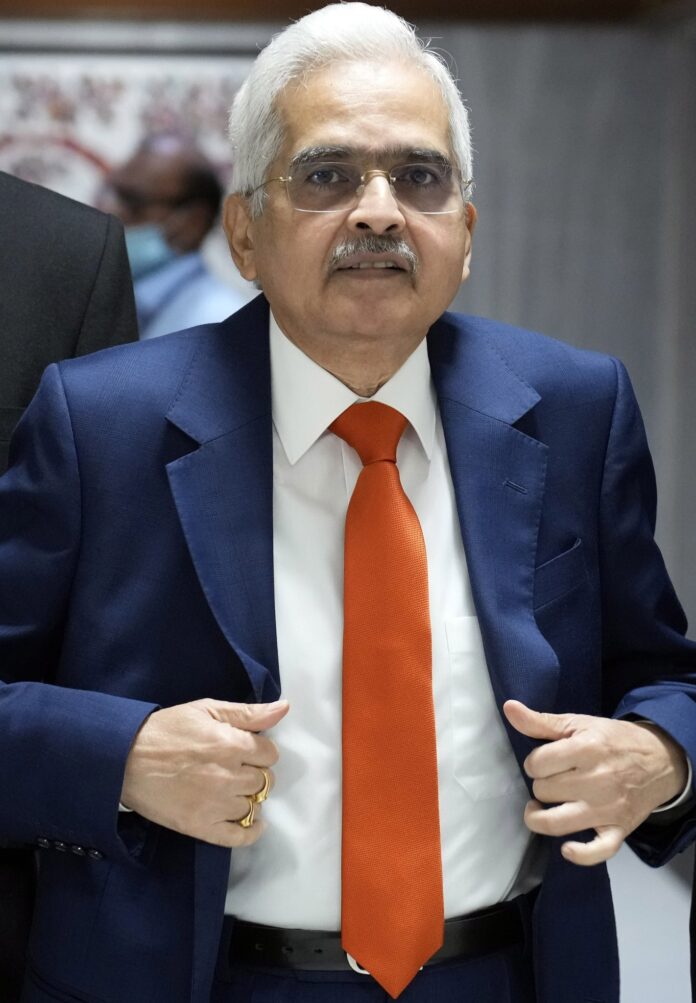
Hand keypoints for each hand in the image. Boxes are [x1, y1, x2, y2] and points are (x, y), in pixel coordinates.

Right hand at [121, 698, 288, 847]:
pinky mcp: (201, 826)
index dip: (259, 750)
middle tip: (235, 767)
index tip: (245, 750)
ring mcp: (216, 805)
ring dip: (247, 797)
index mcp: (232, 744)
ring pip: (253, 806)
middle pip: (264, 780)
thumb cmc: (166, 729)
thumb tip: (284, 708)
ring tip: (231, 788)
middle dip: (254, 772)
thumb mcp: (207, 710)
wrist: (124, 759)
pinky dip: (251, 832)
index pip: (270, 754)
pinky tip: (253, 823)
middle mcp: (229, 776)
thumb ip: (248, 713)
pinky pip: (239, 837)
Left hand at [503, 700, 687, 865]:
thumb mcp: (578, 724)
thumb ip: (540, 721)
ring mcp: (608, 809)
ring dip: (540, 817)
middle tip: (552, 779)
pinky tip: (566, 848)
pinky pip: (596, 852)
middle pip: (544, 791)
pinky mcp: (619, 831)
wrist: (659, 760)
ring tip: (540, 807)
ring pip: (556, 823)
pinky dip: (579, 855)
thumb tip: (509, 708)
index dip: (534, 763)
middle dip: (542, 784)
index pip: (537, 764)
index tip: (544, 762)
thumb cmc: (612, 740)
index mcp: (587, 749)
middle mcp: (597, 780)